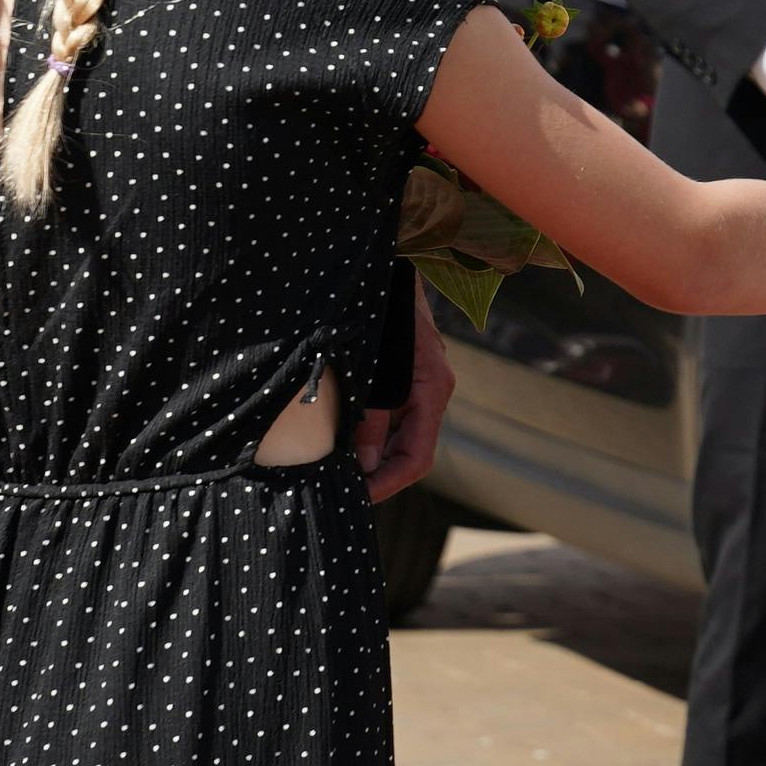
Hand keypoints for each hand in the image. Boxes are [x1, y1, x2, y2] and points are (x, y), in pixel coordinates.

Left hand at [354, 285, 456, 501]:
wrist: (390, 265)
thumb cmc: (382, 309)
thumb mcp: (371, 367)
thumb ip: (371, 417)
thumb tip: (366, 467)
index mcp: (431, 390)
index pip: (416, 458)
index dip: (387, 485)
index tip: (356, 500)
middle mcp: (430, 392)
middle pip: (408, 453)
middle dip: (376, 476)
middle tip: (337, 491)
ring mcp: (419, 385)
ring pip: (397, 437)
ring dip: (368, 457)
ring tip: (334, 469)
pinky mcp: (404, 377)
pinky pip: (389, 418)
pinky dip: (366, 434)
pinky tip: (339, 438)